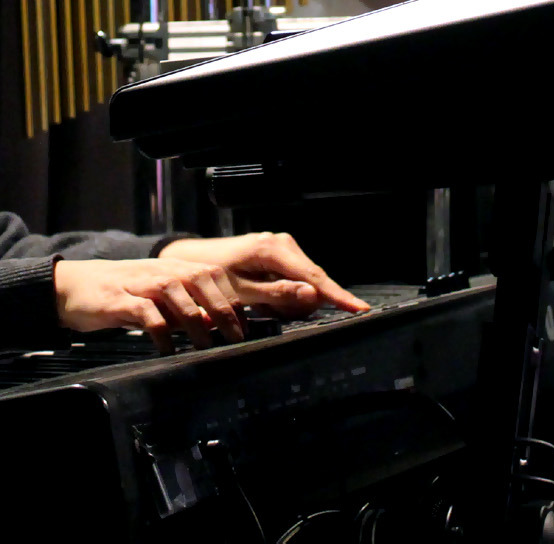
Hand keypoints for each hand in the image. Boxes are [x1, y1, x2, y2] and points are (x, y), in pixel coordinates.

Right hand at [54, 257, 246, 351]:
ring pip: (176, 293)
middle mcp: (158, 270)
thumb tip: (215, 324)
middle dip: (222, 308)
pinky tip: (167, 349)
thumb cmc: (118, 295)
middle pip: (200, 280)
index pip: (212, 274)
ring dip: (195, 320)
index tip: (245, 324)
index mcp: (170, 268)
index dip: (231, 298)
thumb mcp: (154, 298)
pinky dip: (161, 331)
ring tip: (205, 345)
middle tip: (236, 336)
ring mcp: (138, 283)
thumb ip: (183, 308)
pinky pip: (145, 313)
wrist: (70, 286)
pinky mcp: (118, 299)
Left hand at [158, 232, 368, 317]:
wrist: (193, 261)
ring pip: (305, 284)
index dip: (338, 296)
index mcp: (272, 248)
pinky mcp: (281, 256)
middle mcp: (282, 243)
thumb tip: (312, 296)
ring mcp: (283, 248)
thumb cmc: (212, 276)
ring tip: (261, 303)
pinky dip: (284, 295)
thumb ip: (277, 294)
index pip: (313, 277)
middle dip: (298, 303)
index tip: (360, 309)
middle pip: (312, 282)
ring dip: (289, 301)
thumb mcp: (241, 290)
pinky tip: (265, 298)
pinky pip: (295, 281)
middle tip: (267, 310)